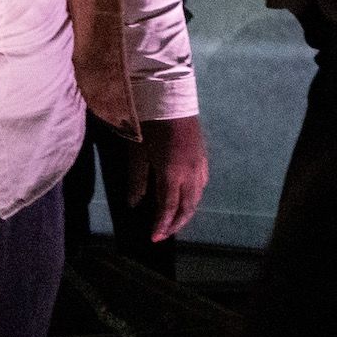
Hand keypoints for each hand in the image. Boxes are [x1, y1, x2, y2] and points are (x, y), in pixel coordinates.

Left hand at [121, 115, 210, 242]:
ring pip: (197, 196)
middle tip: (163, 234)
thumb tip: (134, 204)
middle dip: (175, 223)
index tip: (154, 238)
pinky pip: (202, 183)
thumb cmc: (148, 124)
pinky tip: (187, 197)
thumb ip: (137, 181)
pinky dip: (194, 196)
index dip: (161, 225)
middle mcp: (190, 173)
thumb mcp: (137, 154)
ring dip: (186, 211)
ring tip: (174, 220)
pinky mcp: (202, 156)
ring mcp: (199, 164)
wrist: (169, 98)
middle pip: (187, 207)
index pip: (168, 208)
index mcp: (172, 174)